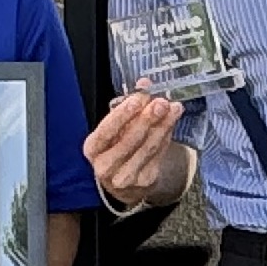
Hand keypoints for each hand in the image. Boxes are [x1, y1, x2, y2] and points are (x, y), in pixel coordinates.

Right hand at [83, 91, 192, 210]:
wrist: (123, 178)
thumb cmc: (116, 145)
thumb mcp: (116, 125)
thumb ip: (128, 104)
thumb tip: (144, 84)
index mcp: (93, 149)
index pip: (105, 132)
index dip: (122, 115)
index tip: (138, 98)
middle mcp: (105, 166)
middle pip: (128, 141)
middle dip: (147, 119)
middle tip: (161, 103)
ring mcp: (125, 177)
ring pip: (147, 149)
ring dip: (162, 126)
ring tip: (173, 108)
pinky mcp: (144, 181)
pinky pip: (158, 155)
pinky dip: (166, 136)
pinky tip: (172, 122)